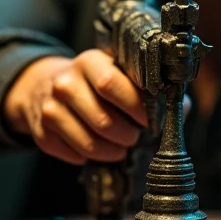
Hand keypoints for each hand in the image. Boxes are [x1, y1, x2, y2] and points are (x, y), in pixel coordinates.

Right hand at [2, 50, 148, 164]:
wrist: (45, 84)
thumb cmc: (93, 82)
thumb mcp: (116, 70)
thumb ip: (146, 86)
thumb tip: (178, 108)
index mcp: (88, 62)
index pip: (110, 84)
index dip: (134, 106)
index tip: (148, 119)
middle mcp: (64, 84)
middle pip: (102, 120)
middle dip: (127, 135)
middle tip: (134, 136)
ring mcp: (49, 109)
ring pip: (89, 144)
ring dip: (112, 151)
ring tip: (120, 146)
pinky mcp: (42, 133)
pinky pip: (74, 156)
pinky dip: (90, 157)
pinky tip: (96, 146)